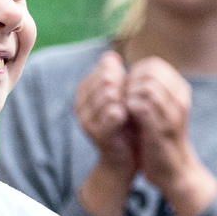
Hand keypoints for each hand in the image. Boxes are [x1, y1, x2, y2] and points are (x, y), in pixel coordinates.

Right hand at [74, 49, 139, 183]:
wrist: (124, 159)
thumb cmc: (126, 124)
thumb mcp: (121, 97)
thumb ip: (114, 78)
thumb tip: (110, 56)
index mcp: (84, 92)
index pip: (103, 68)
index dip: (123, 74)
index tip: (134, 85)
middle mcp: (80, 104)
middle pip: (105, 81)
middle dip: (125, 85)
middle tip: (136, 96)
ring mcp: (86, 120)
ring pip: (109, 95)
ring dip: (127, 98)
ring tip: (135, 105)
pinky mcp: (97, 133)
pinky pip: (113, 113)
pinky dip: (126, 112)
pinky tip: (132, 115)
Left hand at [124, 58, 216, 215]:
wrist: (173, 170)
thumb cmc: (160, 137)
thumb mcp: (160, 109)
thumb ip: (150, 89)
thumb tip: (130, 72)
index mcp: (180, 90)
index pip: (154, 64)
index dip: (135, 73)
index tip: (127, 88)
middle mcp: (180, 99)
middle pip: (150, 73)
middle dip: (130, 82)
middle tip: (122, 97)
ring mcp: (172, 114)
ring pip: (146, 87)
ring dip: (128, 94)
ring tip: (123, 106)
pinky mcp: (161, 130)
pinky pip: (142, 107)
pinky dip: (128, 108)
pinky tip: (125, 116)